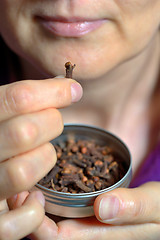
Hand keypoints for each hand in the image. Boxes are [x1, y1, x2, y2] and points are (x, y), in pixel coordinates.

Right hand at [0, 78, 82, 239]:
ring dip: (45, 160)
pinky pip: (18, 221)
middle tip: (54, 122)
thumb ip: (24, 101)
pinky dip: (34, 209)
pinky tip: (37, 196)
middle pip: (25, 132)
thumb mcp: (2, 114)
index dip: (53, 92)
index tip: (73, 90)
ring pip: (23, 172)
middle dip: (52, 124)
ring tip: (46, 155)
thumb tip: (68, 86)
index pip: (18, 98)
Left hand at [10, 182, 159, 239]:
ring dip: (38, 209)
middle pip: (56, 233)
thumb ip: (134, 206)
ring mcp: (90, 225)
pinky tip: (41, 187)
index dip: (42, 227)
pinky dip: (50, 202)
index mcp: (106, 237)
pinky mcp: (90, 213)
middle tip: (17, 194)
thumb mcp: (155, 205)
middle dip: (33, 217)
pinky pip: (66, 212)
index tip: (31, 201)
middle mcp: (92, 234)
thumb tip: (104, 207)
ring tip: (24, 188)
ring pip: (58, 223)